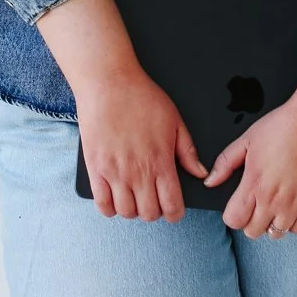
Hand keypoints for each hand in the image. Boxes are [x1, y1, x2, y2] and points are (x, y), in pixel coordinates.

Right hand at [75, 67, 209, 221]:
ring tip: (133, 197)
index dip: (175, 213)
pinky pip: (102, 204)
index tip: (173, 208)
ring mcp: (115, 172)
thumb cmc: (142, 96)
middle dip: (154, 211)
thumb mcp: (174, 120)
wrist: (108, 81)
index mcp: (161, 161)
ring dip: (132, 210)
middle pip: (149, 214)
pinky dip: (109, 208)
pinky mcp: (95, 168)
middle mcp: (138, 172)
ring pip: (126, 212)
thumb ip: (188, 151)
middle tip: (152, 199)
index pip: (172, 206)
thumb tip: (200, 173)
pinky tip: (114, 198)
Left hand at [202, 59, 296, 238]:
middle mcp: (274, 200)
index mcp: (254, 183)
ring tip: (273, 203)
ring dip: (270, 222)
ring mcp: (295, 205)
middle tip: (255, 201)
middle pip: (252, 231)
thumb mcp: (248, 139)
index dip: (232, 213)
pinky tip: (289, 205)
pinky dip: (291, 222)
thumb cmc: (284, 125)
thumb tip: (210, 181)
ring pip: (275, 233)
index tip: (237, 202)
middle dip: (249, 219)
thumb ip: (225, 163)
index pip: (233, 220)